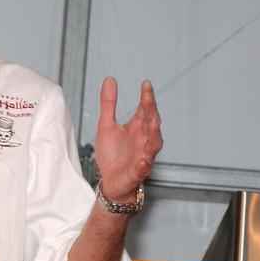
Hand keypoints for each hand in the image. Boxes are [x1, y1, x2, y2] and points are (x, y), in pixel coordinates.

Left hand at [94, 77, 161, 201]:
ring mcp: (143, 155)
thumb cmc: (112, 154)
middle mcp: (144, 139)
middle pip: (151, 122)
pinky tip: (143, 159)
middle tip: (148, 96)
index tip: (146, 83)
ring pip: (153, 144)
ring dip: (154, 134)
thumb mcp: (106, 125)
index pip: (144, 109)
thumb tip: (110, 79)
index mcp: (137, 127)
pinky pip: (143, 168)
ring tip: (153, 123)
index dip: (146, 96)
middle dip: (151, 110)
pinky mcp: (137, 172)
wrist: (110, 181)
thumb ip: (108, 103)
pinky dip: (144, 164)